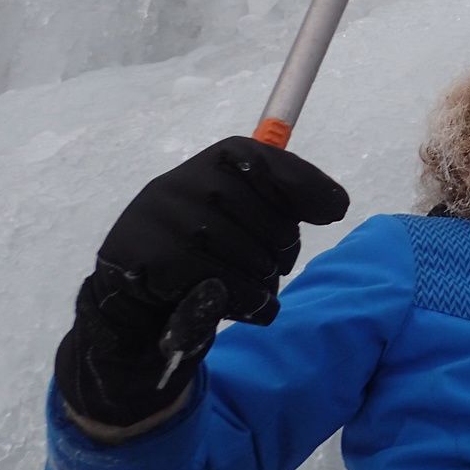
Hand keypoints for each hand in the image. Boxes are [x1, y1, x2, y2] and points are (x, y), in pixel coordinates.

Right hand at [55, 137, 347, 428]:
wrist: (132, 311)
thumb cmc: (203, 260)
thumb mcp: (239, 222)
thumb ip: (280, 204)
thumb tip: (337, 204)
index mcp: (202, 167)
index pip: (258, 158)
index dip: (303, 182)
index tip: (335, 210)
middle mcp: (176, 184)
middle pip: (263, 213)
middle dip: (283, 247)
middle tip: (276, 267)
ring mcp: (159, 221)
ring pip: (247, 254)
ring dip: (264, 281)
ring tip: (255, 289)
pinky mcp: (148, 261)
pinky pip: (223, 285)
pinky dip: (246, 302)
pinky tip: (242, 307)